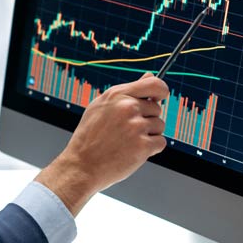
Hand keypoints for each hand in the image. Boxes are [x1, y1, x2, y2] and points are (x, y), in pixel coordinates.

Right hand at [35, 72, 168, 215]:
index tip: (159, 99)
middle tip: (127, 132)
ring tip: (128, 142)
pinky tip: (133, 152)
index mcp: (118, 94)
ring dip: (149, 135)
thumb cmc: (90, 137)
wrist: (81, 166)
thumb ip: (127, 92)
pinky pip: (161, 142)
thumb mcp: (101, 106)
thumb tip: (149, 75)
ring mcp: (136, 126)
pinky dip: (151, 149)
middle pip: (157, 109)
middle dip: (147, 120)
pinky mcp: (143, 146)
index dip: (161, 91)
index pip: (154, 84)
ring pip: (159, 126)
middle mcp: (128, 107)